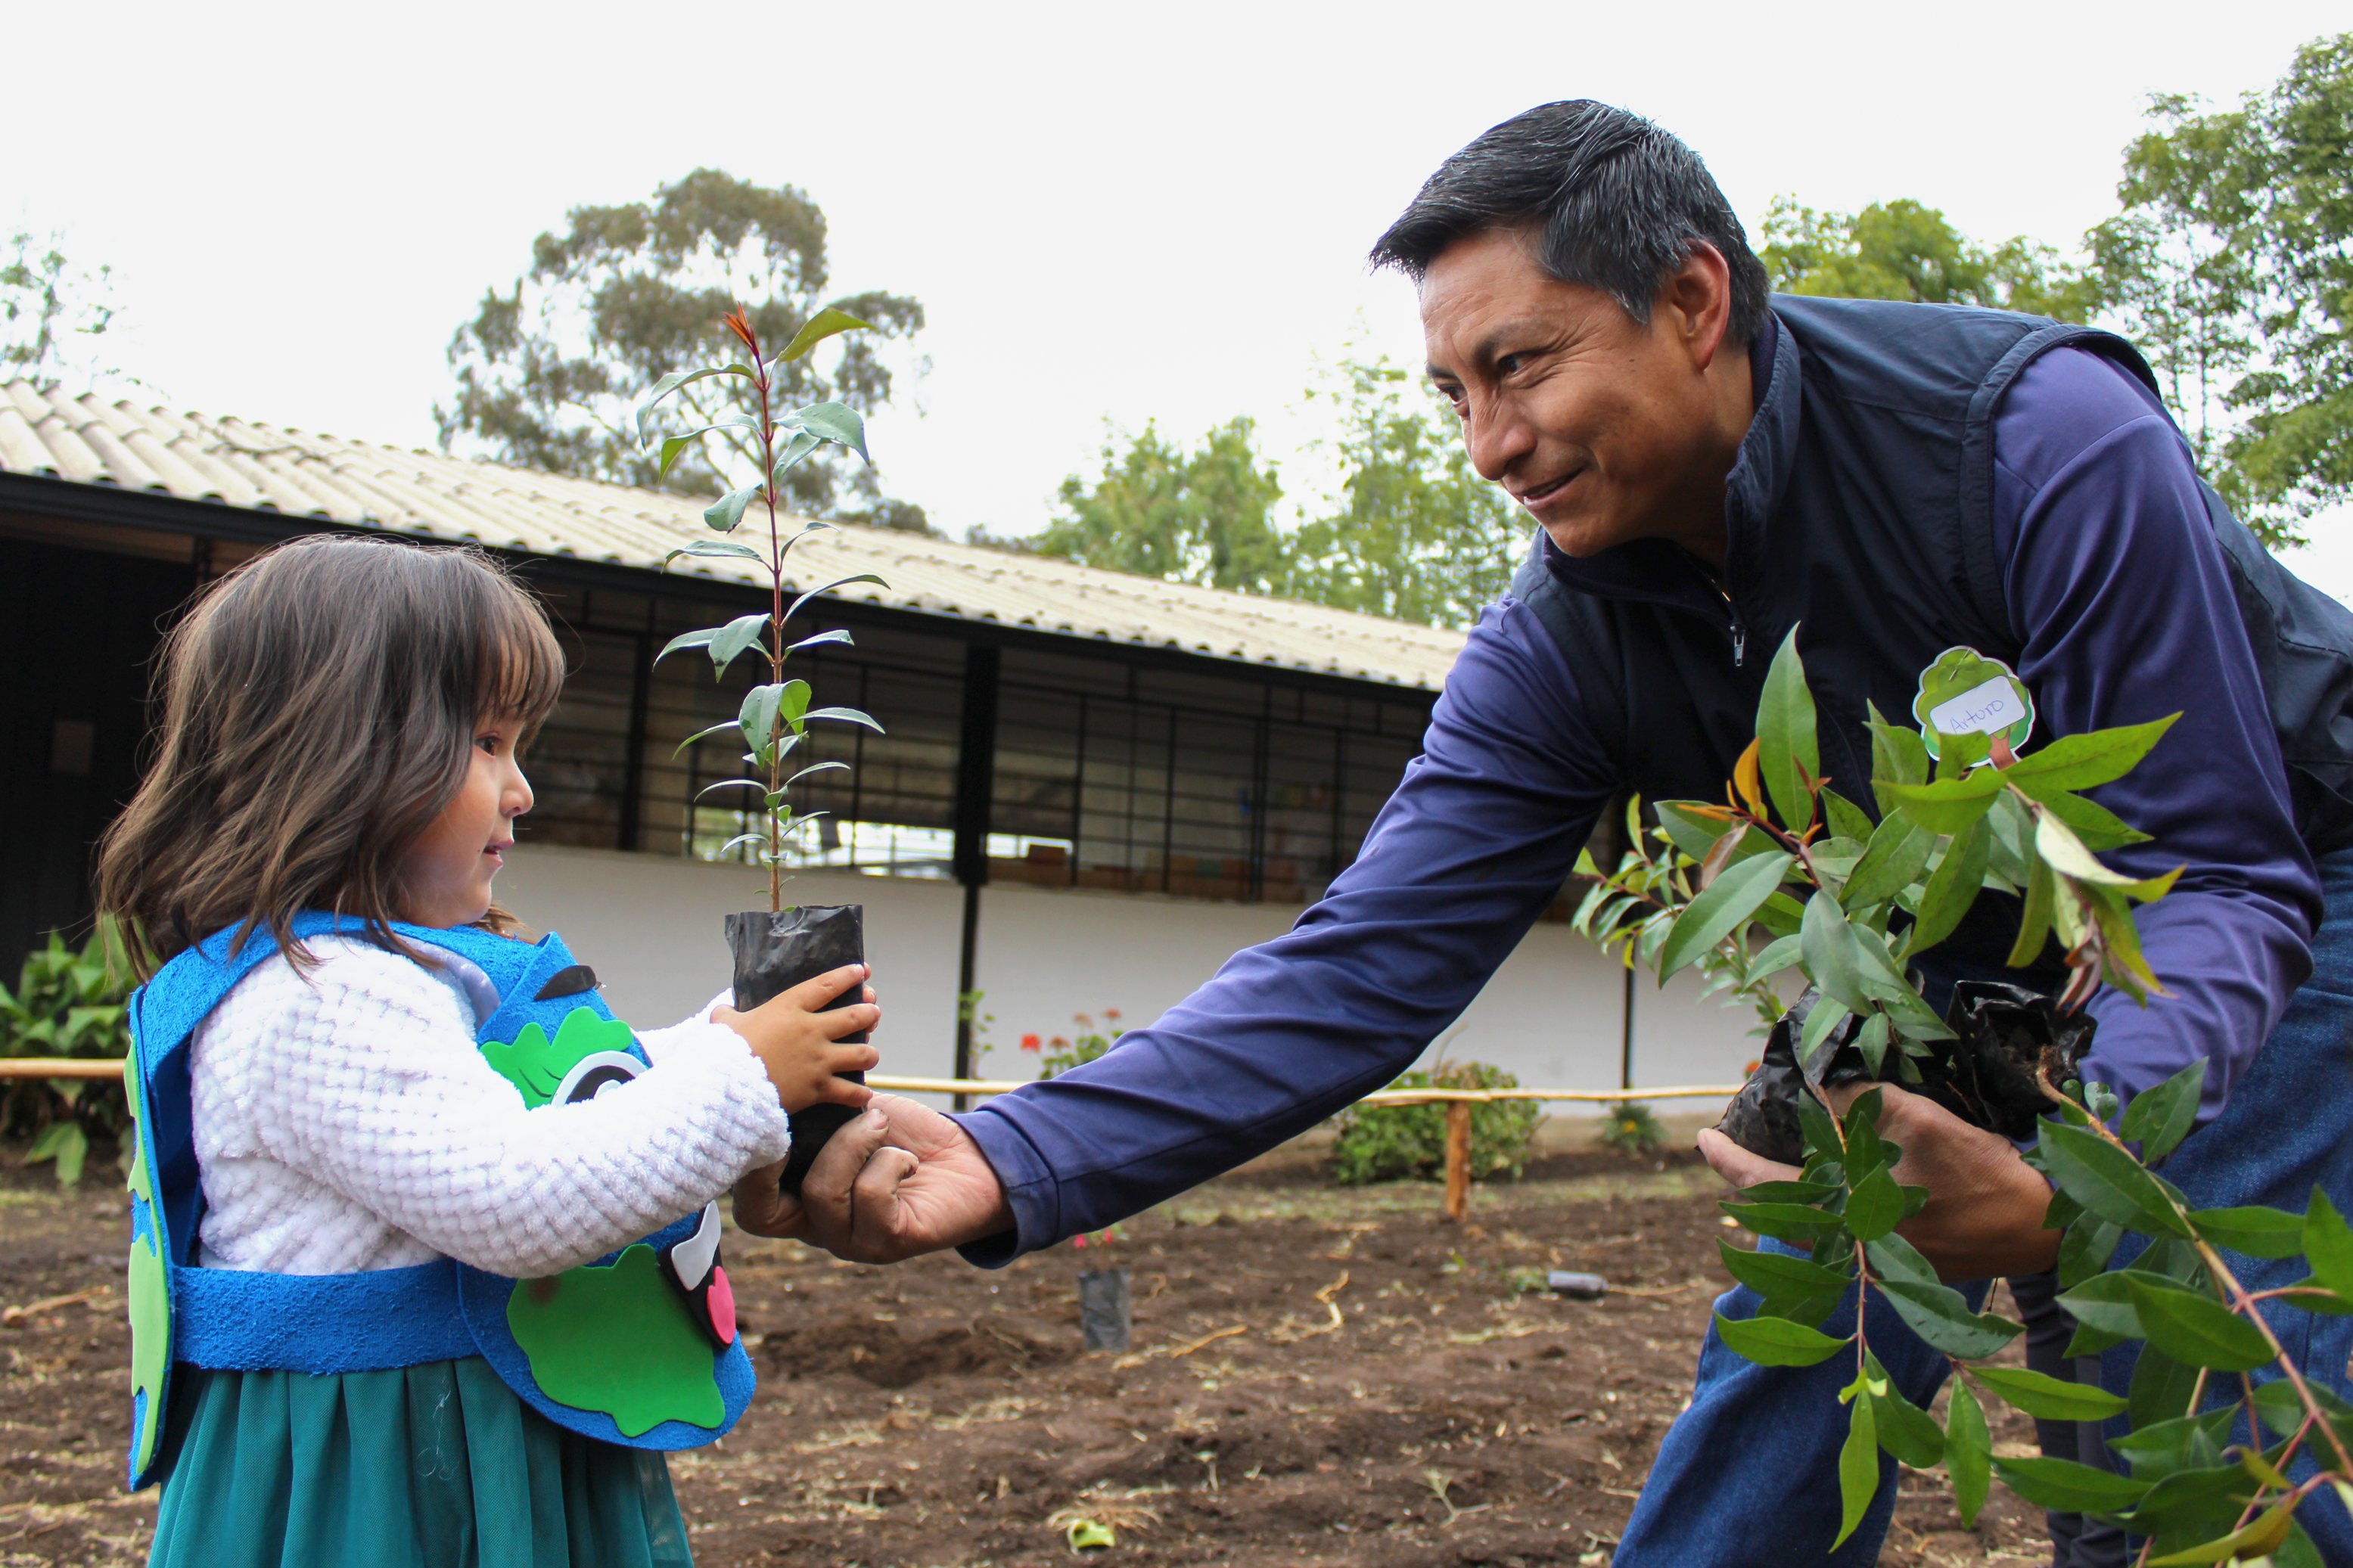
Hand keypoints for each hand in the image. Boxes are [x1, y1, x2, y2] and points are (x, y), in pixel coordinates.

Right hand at [713, 963, 879, 1113]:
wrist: (727, 1086)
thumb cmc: (724, 1052)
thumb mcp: (724, 1026)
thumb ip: (727, 1015)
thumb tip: (720, 1011)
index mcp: (789, 1008)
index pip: (827, 985)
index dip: (847, 976)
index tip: (861, 971)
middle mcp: (811, 1031)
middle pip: (855, 1016)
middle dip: (870, 1014)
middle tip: (873, 1013)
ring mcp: (818, 1059)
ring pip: (862, 1053)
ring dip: (869, 1055)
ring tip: (869, 1055)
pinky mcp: (819, 1088)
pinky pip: (850, 1091)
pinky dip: (859, 1094)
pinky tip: (863, 1094)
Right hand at [731, 1092, 1012, 1261]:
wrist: (970, 1159)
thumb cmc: (906, 1137)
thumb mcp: (850, 1117)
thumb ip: (814, 1115)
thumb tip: (782, 1090)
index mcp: (800, 1199)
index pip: (748, 1205)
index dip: (743, 1170)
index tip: (763, 1117)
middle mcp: (818, 1228)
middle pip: (762, 1216)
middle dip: (774, 1164)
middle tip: (794, 1124)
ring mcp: (849, 1241)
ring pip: (822, 1192)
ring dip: (853, 1143)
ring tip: (879, 1124)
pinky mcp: (887, 1242)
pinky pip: (870, 1196)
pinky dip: (889, 1162)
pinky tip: (907, 1159)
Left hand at [1698, 1081, 2060, 1283]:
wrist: (2040, 1228)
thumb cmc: (1980, 1174)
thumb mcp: (1916, 1121)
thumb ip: (1859, 1103)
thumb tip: (1823, 1089)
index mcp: (1845, 1217)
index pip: (1764, 1187)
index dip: (1728, 1161)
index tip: (1704, 1136)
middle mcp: (1851, 1247)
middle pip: (1782, 1209)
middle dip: (1756, 1171)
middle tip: (1740, 1136)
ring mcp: (1876, 1260)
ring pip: (1812, 1222)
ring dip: (1792, 1186)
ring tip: (1782, 1149)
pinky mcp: (1901, 1262)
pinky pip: (1845, 1229)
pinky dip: (1830, 1199)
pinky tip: (1835, 1173)